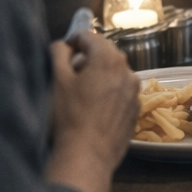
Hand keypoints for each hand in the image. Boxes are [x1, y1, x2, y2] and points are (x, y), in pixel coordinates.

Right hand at [45, 32, 139, 191]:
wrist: (87, 155)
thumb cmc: (69, 115)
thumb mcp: (56, 78)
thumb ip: (58, 52)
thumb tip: (64, 46)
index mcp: (109, 59)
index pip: (89, 36)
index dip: (72, 41)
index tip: (62, 54)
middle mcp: (128, 72)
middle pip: (104, 54)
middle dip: (86, 58)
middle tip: (69, 76)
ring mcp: (135, 93)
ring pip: (114, 74)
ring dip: (98, 77)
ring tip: (81, 95)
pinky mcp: (135, 111)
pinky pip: (120, 93)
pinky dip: (108, 94)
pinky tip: (93, 111)